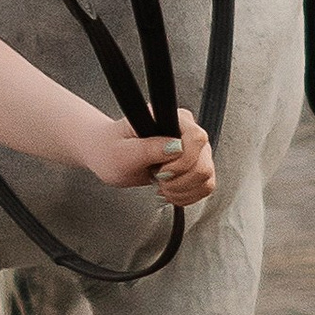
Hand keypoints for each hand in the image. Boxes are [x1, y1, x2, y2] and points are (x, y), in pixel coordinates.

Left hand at [90, 107, 215, 206]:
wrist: (108, 156)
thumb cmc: (111, 150)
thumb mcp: (123, 153)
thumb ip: (149, 149)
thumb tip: (176, 147)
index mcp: (170, 118)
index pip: (197, 138)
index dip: (182, 161)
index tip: (160, 172)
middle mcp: (186, 131)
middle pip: (204, 162)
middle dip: (179, 180)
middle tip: (157, 179)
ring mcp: (193, 150)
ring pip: (206, 176)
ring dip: (182, 190)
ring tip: (161, 186)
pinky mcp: (194, 166)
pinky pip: (205, 186)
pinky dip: (187, 195)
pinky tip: (169, 191)